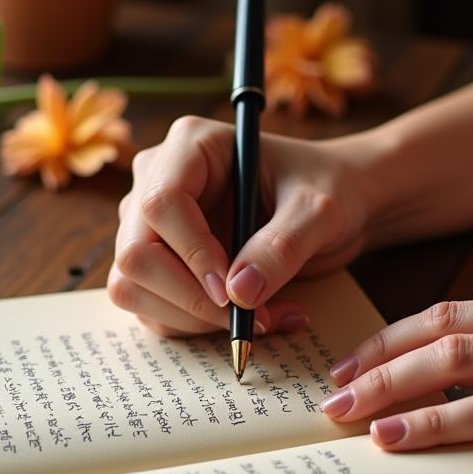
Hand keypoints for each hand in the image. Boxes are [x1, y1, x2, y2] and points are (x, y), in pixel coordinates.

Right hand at [109, 116, 379, 335]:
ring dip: (194, 319)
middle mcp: (157, 181)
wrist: (338, 202)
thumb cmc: (330, 187)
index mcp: (191, 147)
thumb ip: (282, 247)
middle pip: (136, 253)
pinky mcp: (160, 262)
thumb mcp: (319, 211)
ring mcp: (151, 225)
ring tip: (265, 319)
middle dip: (190, 298)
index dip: (191, 253)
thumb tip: (239, 293)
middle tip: (252, 318)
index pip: (160, 203)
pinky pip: (153, 308)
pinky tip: (252, 318)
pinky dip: (198, 327)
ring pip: (134, 287)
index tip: (231, 292)